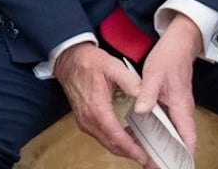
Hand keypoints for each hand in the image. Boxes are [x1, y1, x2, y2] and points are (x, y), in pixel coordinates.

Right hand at [52, 42, 149, 164]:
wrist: (69, 60)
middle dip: (130, 153)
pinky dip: (115, 140)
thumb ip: (131, 81)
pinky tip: (127, 137)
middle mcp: (89, 120)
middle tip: (147, 157)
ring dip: (123, 148)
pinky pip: (101, 136)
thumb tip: (145, 95)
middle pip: (111, 145)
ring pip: (106, 142)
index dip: (131, 149)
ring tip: (141, 149)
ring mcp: (85, 121)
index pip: (116, 137)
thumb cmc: (89, 62)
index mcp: (97, 110)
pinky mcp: (85, 120)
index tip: (144, 156)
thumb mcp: (113, 67)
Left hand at [135, 12, 202, 155]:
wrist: (179, 44)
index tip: (177, 167)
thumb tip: (141, 111)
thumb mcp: (154, 74)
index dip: (184, 154)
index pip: (188, 137)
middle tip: (157, 168)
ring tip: (152, 162)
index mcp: (181, 106)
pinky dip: (160, 137)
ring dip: (166, 148)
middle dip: (172, 157)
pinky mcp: (173, 106)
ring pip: (175, 135)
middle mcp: (182, 111)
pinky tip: (146, 140)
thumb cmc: (169, 58)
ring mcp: (178, 109)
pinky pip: (169, 127)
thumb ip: (147, 93)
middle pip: (182, 141)